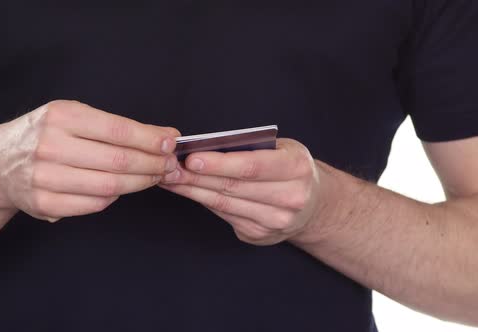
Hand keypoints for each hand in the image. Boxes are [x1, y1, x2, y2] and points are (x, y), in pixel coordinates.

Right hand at [0, 100, 179, 221]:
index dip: (150, 139)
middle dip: (152, 164)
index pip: (117, 130)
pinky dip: (114, 198)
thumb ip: (115, 127)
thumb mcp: (71, 117)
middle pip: (117, 161)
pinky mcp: (44, 204)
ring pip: (109, 186)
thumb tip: (164, 136)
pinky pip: (94, 204)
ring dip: (140, 184)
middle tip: (170, 165)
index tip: (171, 143)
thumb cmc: (42, 135)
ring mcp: (44, 177)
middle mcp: (50, 146)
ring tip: (155, 177)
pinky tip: (122, 189)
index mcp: (60, 117)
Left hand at [158, 139, 320, 245]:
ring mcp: (275, 221)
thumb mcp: (283, 150)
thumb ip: (252, 149)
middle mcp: (289, 198)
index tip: (191, 158)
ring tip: (170, 178)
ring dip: (192, 190)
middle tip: (169, 167)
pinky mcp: (260, 235)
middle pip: (233, 187)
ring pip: (224, 204)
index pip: (251, 166)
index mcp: (296, 169)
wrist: (314, 205)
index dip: (219, 164)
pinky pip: (224, 215)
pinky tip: (186, 191)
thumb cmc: (291, 169)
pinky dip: (202, 201)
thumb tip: (206, 149)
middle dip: (196, 177)